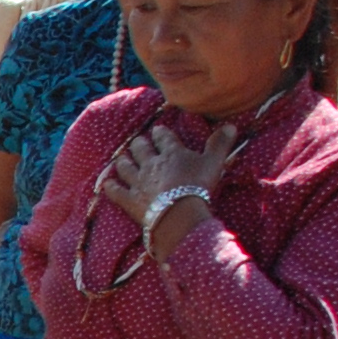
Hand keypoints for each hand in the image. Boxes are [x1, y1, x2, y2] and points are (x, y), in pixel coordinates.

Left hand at [98, 121, 238, 255]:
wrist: (179, 213)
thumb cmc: (199, 186)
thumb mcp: (214, 162)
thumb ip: (220, 144)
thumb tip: (231, 125)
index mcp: (171, 153)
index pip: (163, 137)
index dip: (160, 133)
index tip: (157, 130)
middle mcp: (150, 164)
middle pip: (140, 149)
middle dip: (139, 144)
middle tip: (138, 141)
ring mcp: (137, 182)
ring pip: (125, 166)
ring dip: (123, 161)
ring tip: (121, 158)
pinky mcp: (129, 200)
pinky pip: (115, 191)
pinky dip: (110, 187)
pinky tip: (106, 184)